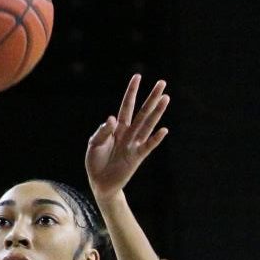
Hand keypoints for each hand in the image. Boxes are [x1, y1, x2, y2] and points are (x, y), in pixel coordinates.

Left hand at [85, 73, 168, 198]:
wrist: (99, 183)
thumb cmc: (96, 162)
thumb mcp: (94, 144)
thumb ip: (103, 131)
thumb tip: (112, 118)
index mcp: (117, 128)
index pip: (126, 106)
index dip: (131, 92)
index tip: (138, 76)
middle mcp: (128, 133)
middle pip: (142, 112)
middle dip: (152, 97)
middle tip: (162, 82)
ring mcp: (134, 145)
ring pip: (148, 124)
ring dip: (157, 112)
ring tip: (166, 98)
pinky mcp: (137, 157)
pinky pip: (148, 146)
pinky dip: (155, 139)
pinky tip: (164, 130)